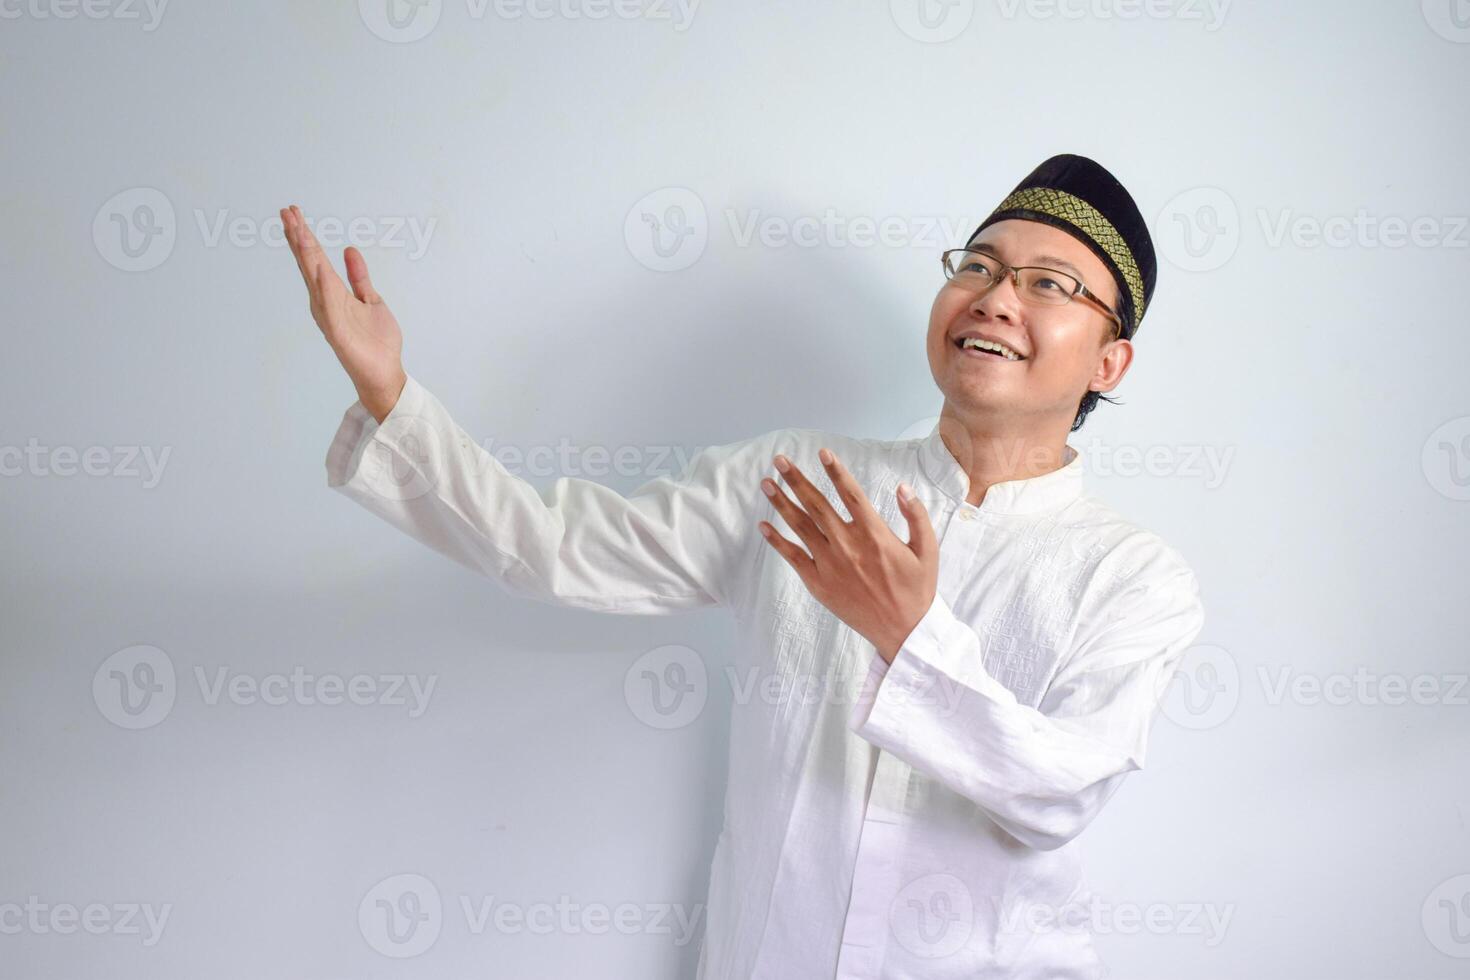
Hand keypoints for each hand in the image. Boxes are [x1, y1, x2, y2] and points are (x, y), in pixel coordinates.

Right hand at [282, 205, 406, 422]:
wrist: (384, 372)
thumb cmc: (375, 341)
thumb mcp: (371, 300)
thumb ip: (359, 277)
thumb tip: (349, 250)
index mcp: (333, 294)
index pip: (316, 259)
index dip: (305, 236)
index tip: (294, 212)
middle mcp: (326, 303)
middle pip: (309, 264)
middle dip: (298, 238)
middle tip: (286, 211)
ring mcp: (330, 317)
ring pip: (315, 280)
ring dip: (306, 255)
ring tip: (298, 230)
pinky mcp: (338, 332)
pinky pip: (330, 306)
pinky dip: (324, 287)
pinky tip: (319, 267)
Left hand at [758, 449, 938, 662]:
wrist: (903, 631)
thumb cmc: (917, 589)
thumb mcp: (928, 550)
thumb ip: (916, 516)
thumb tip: (902, 487)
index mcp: (875, 535)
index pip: (850, 494)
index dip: (835, 471)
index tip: (822, 452)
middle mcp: (848, 546)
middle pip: (816, 505)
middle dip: (796, 480)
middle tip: (779, 460)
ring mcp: (830, 565)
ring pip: (800, 527)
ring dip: (781, 502)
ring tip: (766, 483)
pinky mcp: (819, 584)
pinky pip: (793, 558)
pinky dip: (777, 541)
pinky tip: (763, 525)